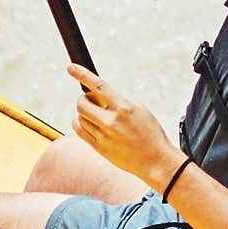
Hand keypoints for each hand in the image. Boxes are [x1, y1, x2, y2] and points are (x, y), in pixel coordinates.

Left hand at [67, 65, 173, 188]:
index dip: (82, 75)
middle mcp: (111, 122)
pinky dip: (80, 124)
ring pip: (79, 118)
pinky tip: (88, 123)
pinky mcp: (100, 148)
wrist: (156, 160)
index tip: (71, 68)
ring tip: (96, 115)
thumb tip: (99, 95)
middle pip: (82, 104)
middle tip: (91, 101)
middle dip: (84, 99)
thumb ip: (118, 101)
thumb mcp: (139, 109)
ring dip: (84, 113)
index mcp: (124, 108)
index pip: (99, 86)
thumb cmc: (151, 133)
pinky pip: (80, 131)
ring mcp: (104, 136)